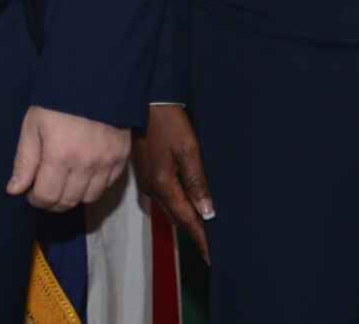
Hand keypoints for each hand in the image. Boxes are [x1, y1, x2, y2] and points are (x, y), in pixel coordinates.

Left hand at [5, 105, 129, 210]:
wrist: (93, 77)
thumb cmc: (57, 99)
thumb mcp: (33, 124)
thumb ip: (25, 160)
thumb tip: (15, 190)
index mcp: (59, 155)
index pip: (47, 196)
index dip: (36, 199)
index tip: (31, 194)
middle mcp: (86, 163)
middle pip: (68, 201)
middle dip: (53, 202)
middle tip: (45, 191)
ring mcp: (107, 161)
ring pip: (90, 197)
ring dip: (74, 196)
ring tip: (64, 184)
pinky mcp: (122, 156)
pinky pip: (108, 184)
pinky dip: (95, 185)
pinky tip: (84, 174)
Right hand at [136, 104, 213, 259]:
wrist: (146, 102)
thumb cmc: (169, 123)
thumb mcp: (188, 149)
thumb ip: (197, 181)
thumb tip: (207, 212)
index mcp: (162, 184)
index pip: (186, 218)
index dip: (200, 237)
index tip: (212, 255)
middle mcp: (151, 188)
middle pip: (176, 217)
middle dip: (194, 233)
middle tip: (211, 248)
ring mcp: (146, 182)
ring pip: (170, 209)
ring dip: (186, 221)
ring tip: (204, 233)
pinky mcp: (146, 174)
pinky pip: (165, 198)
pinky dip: (179, 207)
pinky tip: (189, 208)